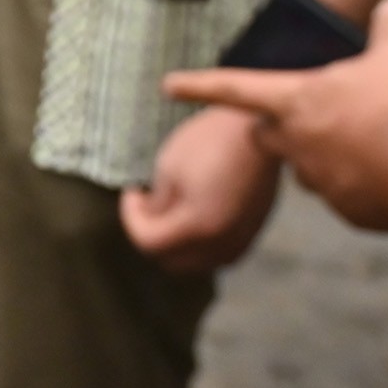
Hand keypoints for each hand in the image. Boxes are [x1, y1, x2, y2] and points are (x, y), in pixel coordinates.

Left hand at [119, 104, 279, 272]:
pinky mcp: (254, 231)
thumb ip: (156, 204)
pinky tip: (195, 211)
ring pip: (196, 261)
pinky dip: (200, 242)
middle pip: (171, 261)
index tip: (132, 191)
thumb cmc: (209, 140)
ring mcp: (242, 240)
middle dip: (152, 235)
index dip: (131, 218)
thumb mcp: (169, 168)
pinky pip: (218, 252)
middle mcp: (223, 243)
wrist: (256, 127)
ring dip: (177, 243)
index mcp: (199, 226)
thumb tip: (151, 220)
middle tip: (146, 203)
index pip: (149, 243)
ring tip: (171, 206)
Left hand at [167, 0, 387, 234]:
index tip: (168, 84)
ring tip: (372, 141)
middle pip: (269, 135)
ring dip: (329, 155)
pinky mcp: (356, 214)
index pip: (236, 87)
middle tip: (304, 116)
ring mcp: (326, 183)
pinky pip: (352, 195)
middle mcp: (299, 144)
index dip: (201, 83)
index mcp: (298, 100)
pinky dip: (367, 184)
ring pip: (310, 168)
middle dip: (277, 127)